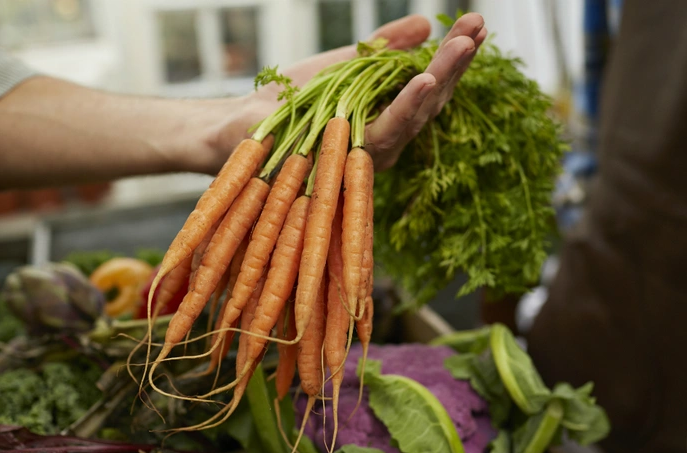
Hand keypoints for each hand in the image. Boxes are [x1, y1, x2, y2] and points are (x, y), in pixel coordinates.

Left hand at [236, 13, 486, 170]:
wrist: (244, 123)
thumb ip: (384, 48)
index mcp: (386, 117)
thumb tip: (424, 24)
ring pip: (415, 116)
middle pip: (430, 101)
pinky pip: (384, 131)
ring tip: (464, 45)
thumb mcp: (346, 64)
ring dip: (442, 77)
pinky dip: (406, 106)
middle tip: (479, 27)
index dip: (453, 56)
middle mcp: (385, 139)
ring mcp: (369, 152)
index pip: (429, 85)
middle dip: (456, 63)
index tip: (476, 24)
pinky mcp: (349, 157)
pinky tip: (425, 79)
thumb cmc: (292, 99)